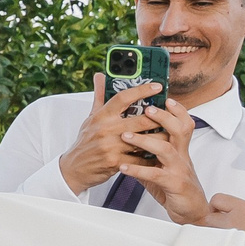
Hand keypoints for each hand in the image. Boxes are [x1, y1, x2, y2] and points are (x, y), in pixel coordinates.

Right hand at [57, 72, 160, 192]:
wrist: (74, 169)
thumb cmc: (86, 142)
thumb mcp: (91, 118)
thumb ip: (99, 97)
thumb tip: (100, 76)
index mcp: (101, 116)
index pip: (123, 97)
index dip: (142, 90)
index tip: (157, 86)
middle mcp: (106, 129)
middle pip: (142, 120)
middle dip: (159, 118)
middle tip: (170, 115)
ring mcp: (111, 146)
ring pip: (145, 140)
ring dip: (160, 138)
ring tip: (170, 135)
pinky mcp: (116, 162)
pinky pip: (140, 159)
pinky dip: (151, 157)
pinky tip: (157, 154)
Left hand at [121, 97, 207, 222]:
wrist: (190, 210)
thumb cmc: (171, 184)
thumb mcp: (159, 163)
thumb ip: (145, 151)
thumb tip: (125, 135)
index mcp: (179, 148)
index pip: (183, 123)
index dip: (177, 110)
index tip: (166, 98)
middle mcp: (181, 155)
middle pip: (179, 130)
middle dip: (164, 118)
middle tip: (147, 109)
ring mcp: (179, 169)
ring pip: (166, 150)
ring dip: (145, 141)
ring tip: (125, 136)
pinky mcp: (174, 185)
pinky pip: (155, 175)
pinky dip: (138, 170)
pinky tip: (123, 167)